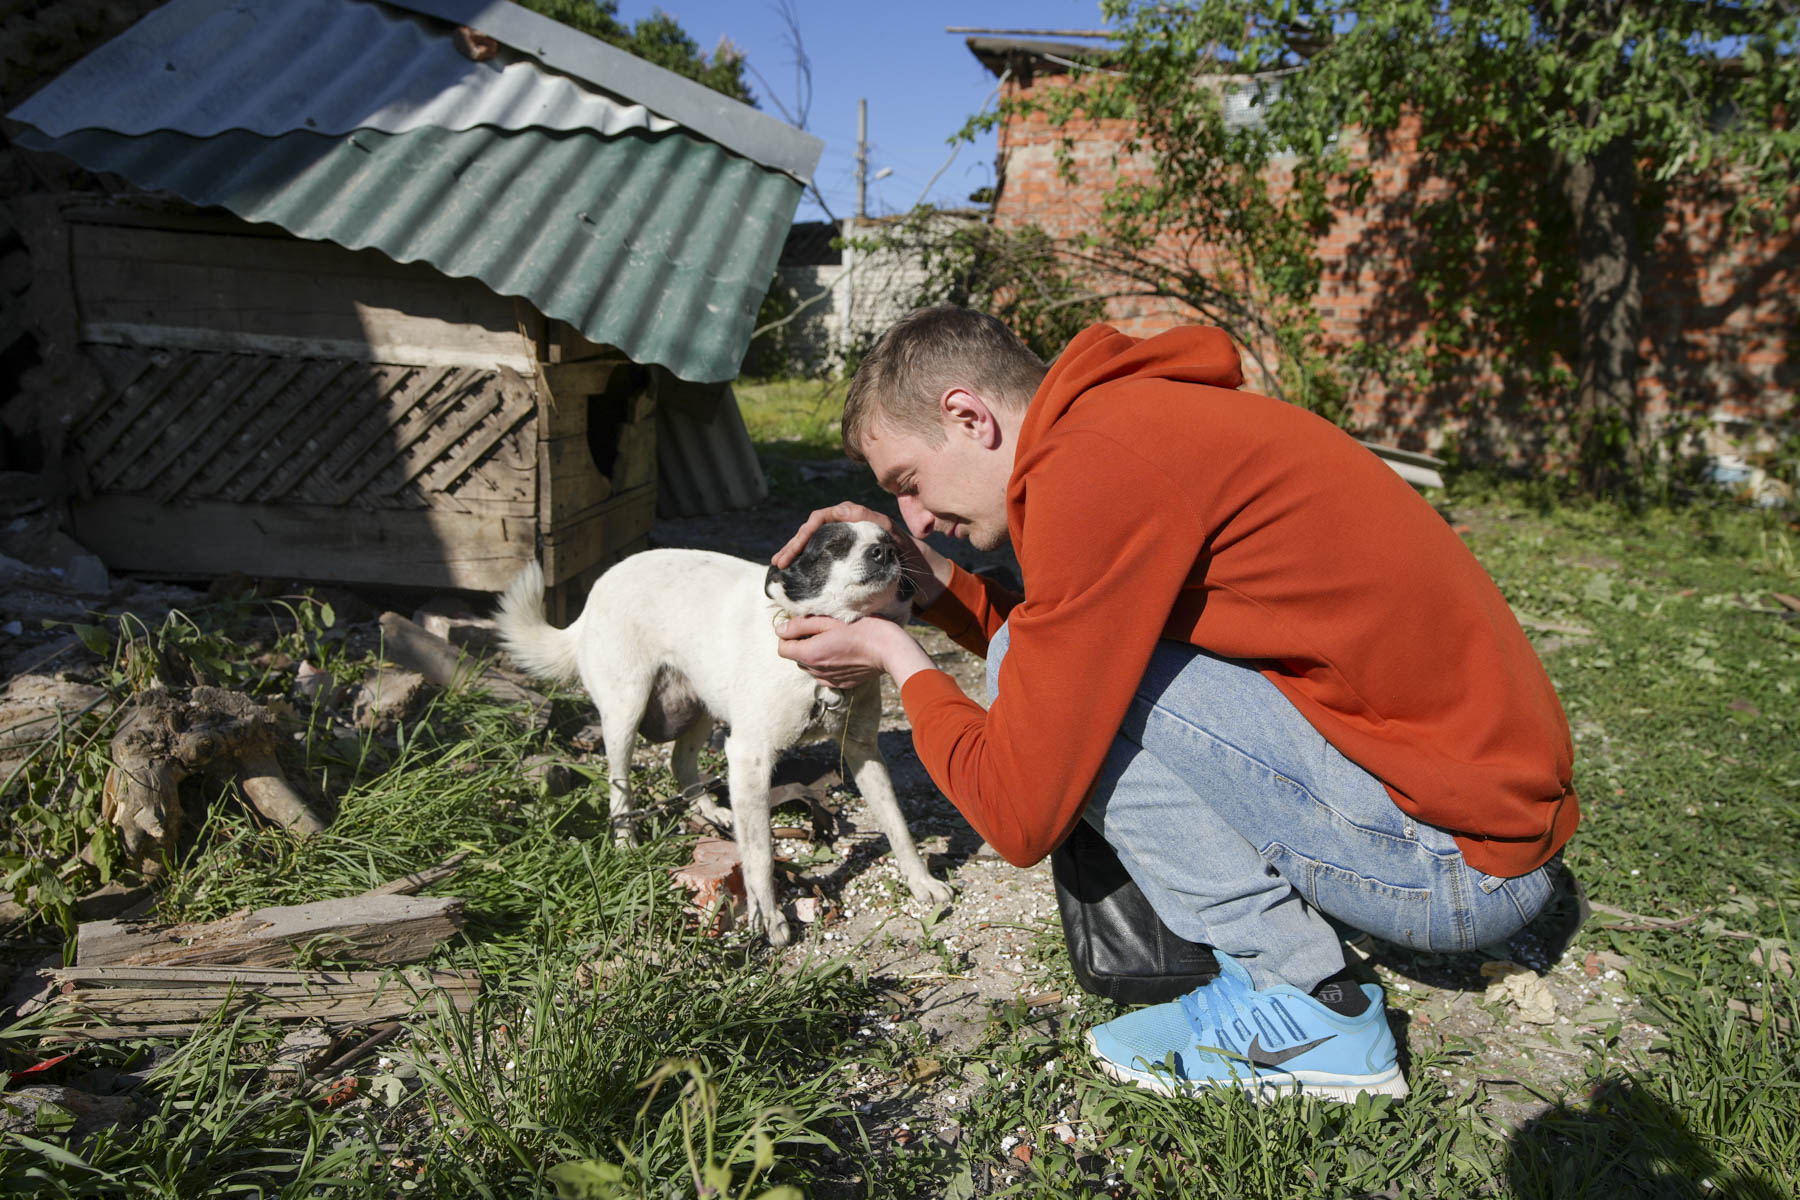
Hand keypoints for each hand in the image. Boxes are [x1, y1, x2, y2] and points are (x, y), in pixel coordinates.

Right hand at [772, 501, 950, 607]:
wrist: (925, 577)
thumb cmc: (913, 557)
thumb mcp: (896, 538)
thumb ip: (877, 524)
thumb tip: (850, 511)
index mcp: (857, 517)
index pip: (821, 518)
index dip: (803, 533)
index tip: (793, 551)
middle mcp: (849, 525)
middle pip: (812, 530)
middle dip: (793, 545)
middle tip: (779, 563)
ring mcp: (847, 541)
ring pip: (814, 543)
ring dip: (795, 553)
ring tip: (780, 568)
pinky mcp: (847, 557)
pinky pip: (822, 555)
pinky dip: (807, 563)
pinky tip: (797, 574)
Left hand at [774, 614, 934, 688]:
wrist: (889, 650)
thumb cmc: (862, 629)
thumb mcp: (828, 620)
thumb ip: (800, 625)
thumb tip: (779, 629)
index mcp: (810, 654)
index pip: (783, 648)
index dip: (788, 635)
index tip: (802, 625)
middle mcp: (816, 671)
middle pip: (796, 657)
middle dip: (803, 644)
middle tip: (822, 630)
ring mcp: (829, 680)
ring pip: (810, 666)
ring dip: (815, 654)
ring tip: (835, 640)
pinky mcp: (841, 684)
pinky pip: (825, 675)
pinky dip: (828, 664)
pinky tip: (843, 653)